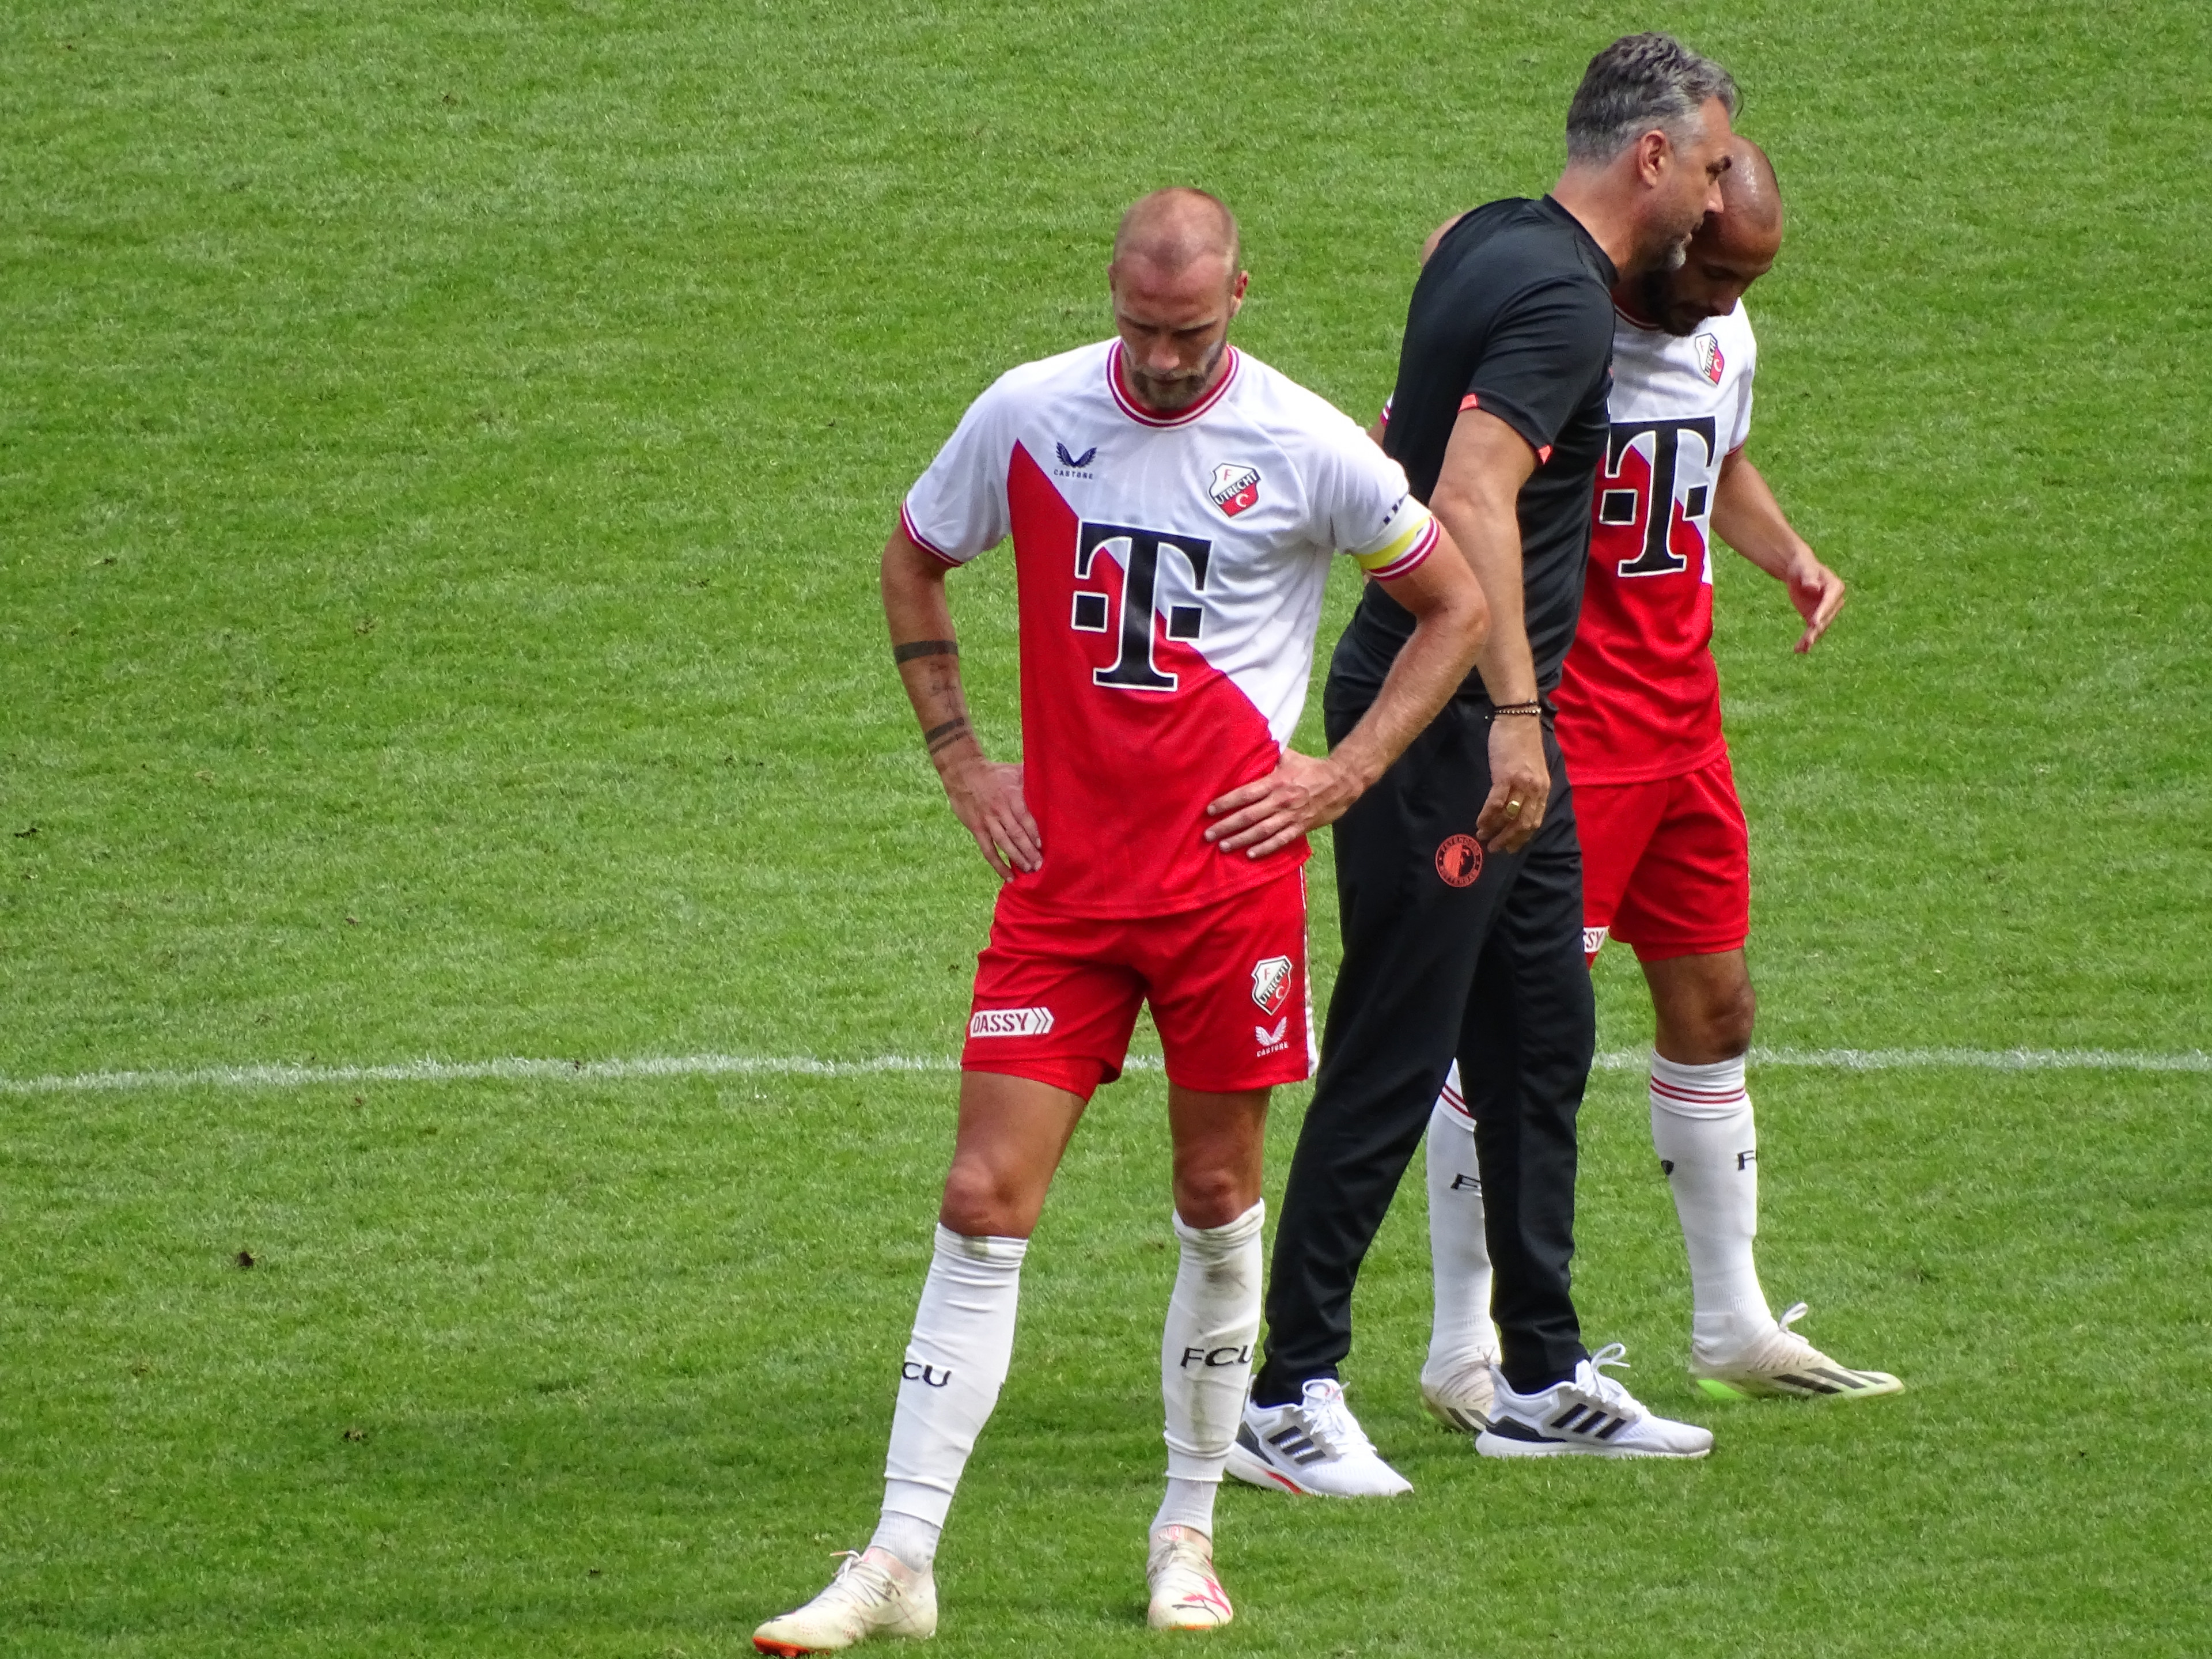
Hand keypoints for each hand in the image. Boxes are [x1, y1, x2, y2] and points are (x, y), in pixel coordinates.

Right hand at [940, 754, 1039, 877]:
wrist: (962, 772)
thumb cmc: (993, 772)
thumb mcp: (1013, 770)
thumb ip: (1031, 778)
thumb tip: (1051, 781)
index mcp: (1011, 796)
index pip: (1025, 817)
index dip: (1033, 833)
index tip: (1043, 846)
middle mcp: (999, 810)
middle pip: (1016, 834)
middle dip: (1029, 851)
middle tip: (1040, 865)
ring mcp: (987, 821)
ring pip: (1004, 844)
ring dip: (1017, 859)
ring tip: (1029, 870)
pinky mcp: (976, 829)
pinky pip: (988, 850)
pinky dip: (998, 865)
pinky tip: (1008, 876)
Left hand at [1204, 749, 1362, 858]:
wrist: (1341, 781)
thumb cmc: (1311, 768)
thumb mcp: (1289, 757)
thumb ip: (1269, 758)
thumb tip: (1249, 749)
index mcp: (1276, 782)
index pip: (1245, 794)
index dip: (1226, 803)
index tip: (1209, 810)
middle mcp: (1281, 800)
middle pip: (1249, 815)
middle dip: (1226, 826)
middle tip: (1208, 835)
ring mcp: (1291, 816)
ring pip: (1262, 831)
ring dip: (1241, 840)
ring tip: (1223, 846)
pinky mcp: (1301, 827)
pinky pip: (1281, 840)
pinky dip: (1265, 848)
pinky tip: (1250, 855)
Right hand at [1475, 716, 1548, 852]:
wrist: (1518, 719)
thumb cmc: (1522, 742)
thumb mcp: (1532, 769)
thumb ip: (1528, 788)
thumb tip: (1516, 807)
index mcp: (1543, 788)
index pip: (1535, 821)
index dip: (1522, 838)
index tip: (1510, 848)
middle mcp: (1535, 789)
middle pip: (1524, 824)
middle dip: (1508, 840)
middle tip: (1495, 848)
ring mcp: (1521, 783)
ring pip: (1509, 816)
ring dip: (1495, 830)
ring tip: (1483, 836)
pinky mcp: (1505, 776)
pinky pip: (1496, 803)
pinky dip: (1487, 816)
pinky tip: (1479, 822)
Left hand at [1784, 553, 1845, 653]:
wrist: (1799, 571)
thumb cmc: (1803, 566)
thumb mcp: (1805, 570)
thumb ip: (1809, 578)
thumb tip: (1814, 588)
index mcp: (1835, 588)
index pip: (1829, 602)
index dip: (1822, 613)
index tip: (1813, 623)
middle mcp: (1834, 602)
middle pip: (1825, 618)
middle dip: (1816, 630)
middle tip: (1807, 641)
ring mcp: (1825, 612)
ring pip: (1819, 627)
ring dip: (1810, 638)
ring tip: (1802, 648)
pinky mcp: (1815, 617)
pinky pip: (1812, 630)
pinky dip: (1806, 640)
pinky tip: (1799, 650)